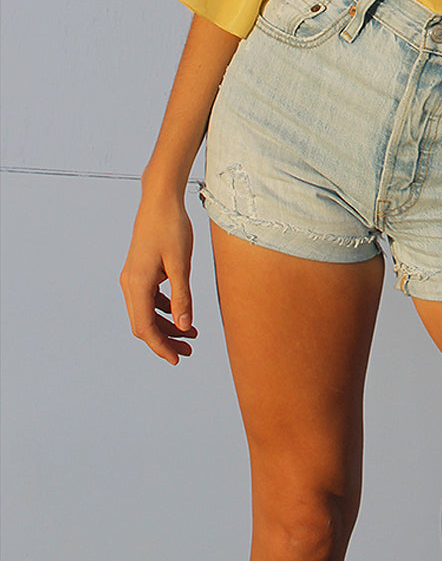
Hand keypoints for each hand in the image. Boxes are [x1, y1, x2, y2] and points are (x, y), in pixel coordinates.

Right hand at [120, 187, 197, 364]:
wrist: (160, 200)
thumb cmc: (172, 228)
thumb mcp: (181, 264)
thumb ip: (183, 296)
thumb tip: (185, 327)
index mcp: (137, 285)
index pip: (145, 328)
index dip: (160, 347)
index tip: (177, 359)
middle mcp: (130, 284)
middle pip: (144, 324)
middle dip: (165, 340)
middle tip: (188, 352)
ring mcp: (133, 277)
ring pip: (147, 312)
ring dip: (166, 326)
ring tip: (191, 335)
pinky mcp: (140, 271)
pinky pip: (149, 299)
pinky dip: (164, 309)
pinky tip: (181, 313)